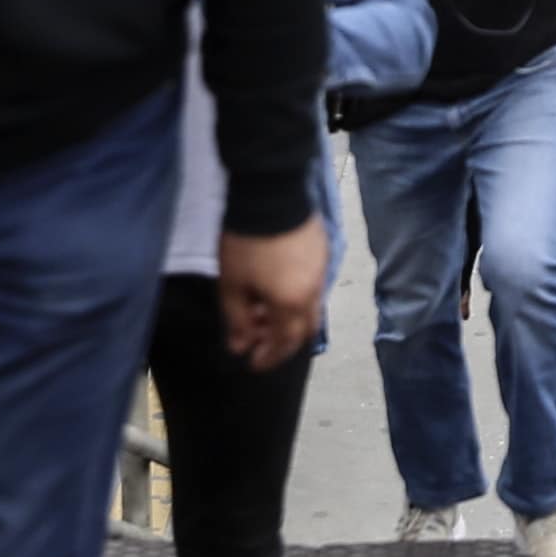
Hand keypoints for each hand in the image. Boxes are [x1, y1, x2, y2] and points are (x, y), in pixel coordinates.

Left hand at [218, 216, 328, 370]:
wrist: (271, 193)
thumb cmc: (247, 243)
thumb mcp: (232, 285)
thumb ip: (237, 320)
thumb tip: (240, 347)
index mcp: (292, 304)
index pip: (284, 343)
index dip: (269, 357)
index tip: (253, 363)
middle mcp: (313, 292)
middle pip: (303, 329)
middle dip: (282, 342)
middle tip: (260, 341)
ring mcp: (321, 270)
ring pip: (310, 307)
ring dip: (288, 318)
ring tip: (263, 311)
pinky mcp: (322, 251)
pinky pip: (312, 286)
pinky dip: (296, 297)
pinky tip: (276, 287)